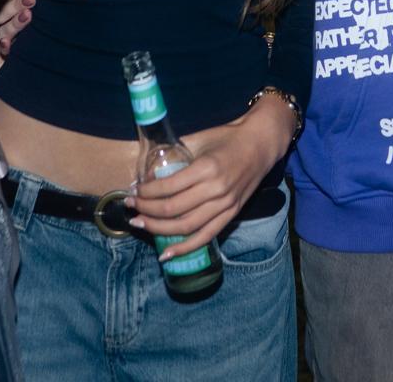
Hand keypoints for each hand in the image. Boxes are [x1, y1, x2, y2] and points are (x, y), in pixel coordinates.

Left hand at [126, 98, 295, 262]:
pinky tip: (167, 254)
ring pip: (186, 226)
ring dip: (158, 229)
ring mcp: (226, 205)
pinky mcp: (232, 214)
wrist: (261, 143)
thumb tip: (148, 174)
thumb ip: (175, 154)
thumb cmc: (228, 137)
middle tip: (130, 206)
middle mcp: (216, 190)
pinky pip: (206, 236)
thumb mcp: (200, 139)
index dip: (145, 192)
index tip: (133, 189)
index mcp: (206, 168)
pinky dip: (185, 248)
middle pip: (172, 209)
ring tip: (140, 224)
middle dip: (146, 210)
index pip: (167, 188)